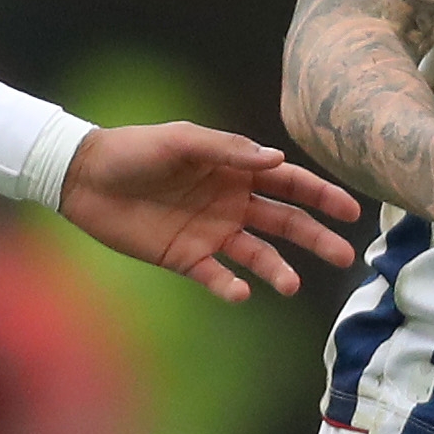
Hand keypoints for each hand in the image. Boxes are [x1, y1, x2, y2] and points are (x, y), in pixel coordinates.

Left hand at [59, 123, 361, 302]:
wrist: (81, 177)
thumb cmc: (133, 150)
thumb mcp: (182, 140)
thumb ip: (229, 150)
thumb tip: (278, 161)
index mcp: (236, 172)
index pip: (290, 184)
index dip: (322, 196)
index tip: (351, 211)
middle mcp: (232, 204)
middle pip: (285, 223)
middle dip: (316, 238)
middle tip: (344, 255)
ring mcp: (210, 233)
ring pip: (257, 255)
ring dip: (277, 270)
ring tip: (291, 286)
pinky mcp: (184, 258)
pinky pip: (215, 275)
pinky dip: (229, 286)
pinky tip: (238, 293)